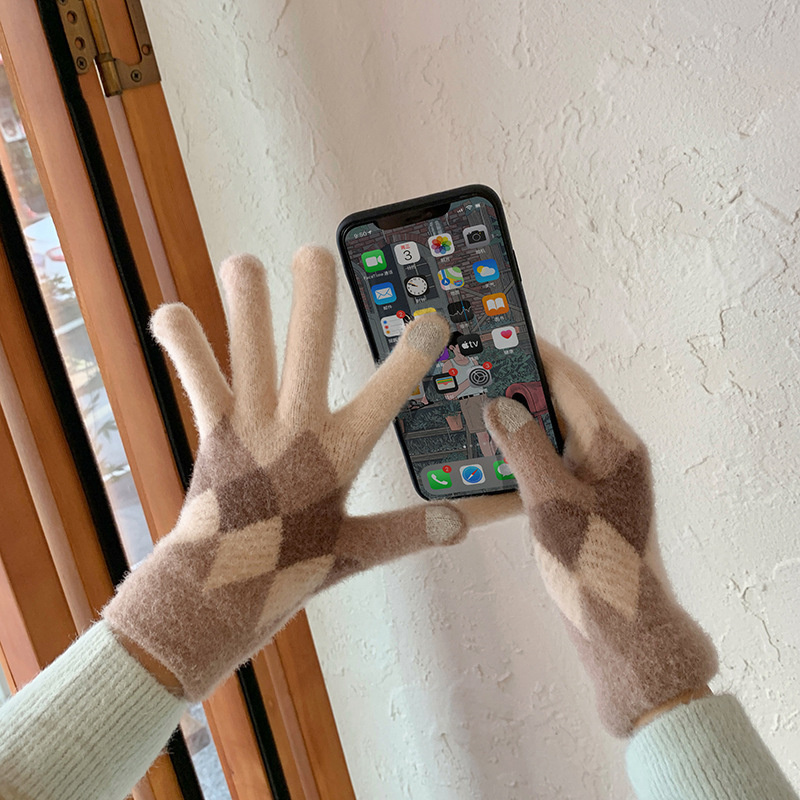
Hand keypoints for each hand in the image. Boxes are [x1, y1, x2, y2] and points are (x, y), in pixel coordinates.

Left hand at [105, 247, 466, 700]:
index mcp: (336, 456)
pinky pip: (198, 381)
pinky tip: (170, 310)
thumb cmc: (290, 572)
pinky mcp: (214, 430)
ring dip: (246, 308)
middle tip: (315, 253)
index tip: (430, 320)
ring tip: (242, 261)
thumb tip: (464, 522)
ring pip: (250, 356)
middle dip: (314, 300)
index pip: (385, 398)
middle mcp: (294, 430)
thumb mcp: (357, 550)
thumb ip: (410, 530)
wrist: (217, 594)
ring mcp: (250, 426)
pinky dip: (184, 346)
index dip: (410, 357)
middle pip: (309, 353)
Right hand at [484, 340, 716, 735]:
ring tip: (478, 404)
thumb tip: (501, 404)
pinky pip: (552, 461)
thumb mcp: (551, 501)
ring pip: (555, 432)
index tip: (503, 336)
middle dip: (523, 385)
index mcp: (614, 444)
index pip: (573, 381)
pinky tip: (493, 453)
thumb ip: (524, 448)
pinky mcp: (587, 500)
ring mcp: (601, 478)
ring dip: (520, 419)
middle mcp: (612, 454)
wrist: (622, 631)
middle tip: (479, 371)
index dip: (538, 355)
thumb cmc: (595, 568)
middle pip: (563, 403)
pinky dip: (524, 451)